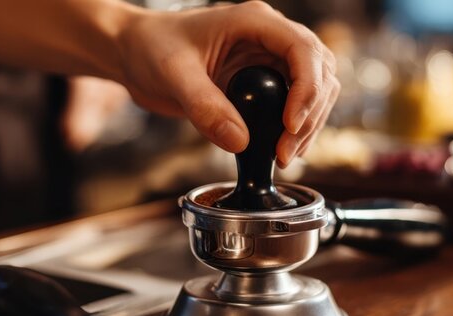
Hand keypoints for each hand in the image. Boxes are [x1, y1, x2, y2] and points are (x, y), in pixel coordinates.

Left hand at [117, 1, 338, 167]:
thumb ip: (205, 107)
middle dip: (310, 113)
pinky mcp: (263, 83)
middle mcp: (269, 37)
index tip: (290, 125)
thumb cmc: (150, 47)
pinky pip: (294, 104)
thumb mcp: (173, 75)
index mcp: (254, 21)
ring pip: (315, 89)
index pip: (302, 49)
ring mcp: (269, 60)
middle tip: (285, 151)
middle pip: (319, 71)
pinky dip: (294, 129)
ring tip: (284, 156)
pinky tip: (278, 151)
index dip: (306, 88)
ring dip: (308, 124)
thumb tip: (240, 143)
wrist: (133, 53)